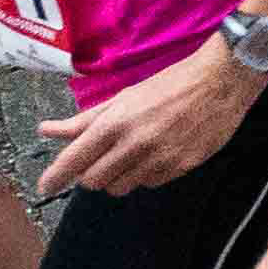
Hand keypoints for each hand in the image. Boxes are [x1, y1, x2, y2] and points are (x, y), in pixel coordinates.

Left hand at [35, 39, 261, 198]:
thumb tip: (46, 131)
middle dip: (90, 174)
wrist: (223, 81)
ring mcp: (159, 159)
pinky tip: (155, 155)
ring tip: (130, 156)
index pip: (74, 160)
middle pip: (94, 181)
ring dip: (117, 177)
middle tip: (99, 160)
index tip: (45, 187)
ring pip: (120, 187)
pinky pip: (149, 184)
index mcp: (116, 122)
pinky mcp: (181, 168)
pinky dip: (144, 175)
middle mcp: (135, 144)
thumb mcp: (125, 97)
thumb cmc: (171, 83)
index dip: (55, 177)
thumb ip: (85, 120)